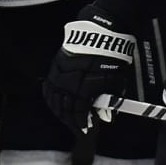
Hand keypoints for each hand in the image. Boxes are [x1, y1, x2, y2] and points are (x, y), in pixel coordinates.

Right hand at [42, 7, 137, 133]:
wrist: (100, 34)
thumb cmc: (111, 58)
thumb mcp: (117, 81)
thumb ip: (111, 101)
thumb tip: (107, 117)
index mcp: (83, 87)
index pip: (78, 111)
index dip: (81, 123)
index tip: (85, 129)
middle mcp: (67, 83)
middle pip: (64, 108)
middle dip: (71, 120)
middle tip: (77, 127)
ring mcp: (58, 75)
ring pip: (54, 100)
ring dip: (60, 112)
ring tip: (68, 118)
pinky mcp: (54, 68)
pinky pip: (48, 88)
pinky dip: (51, 99)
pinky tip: (56, 104)